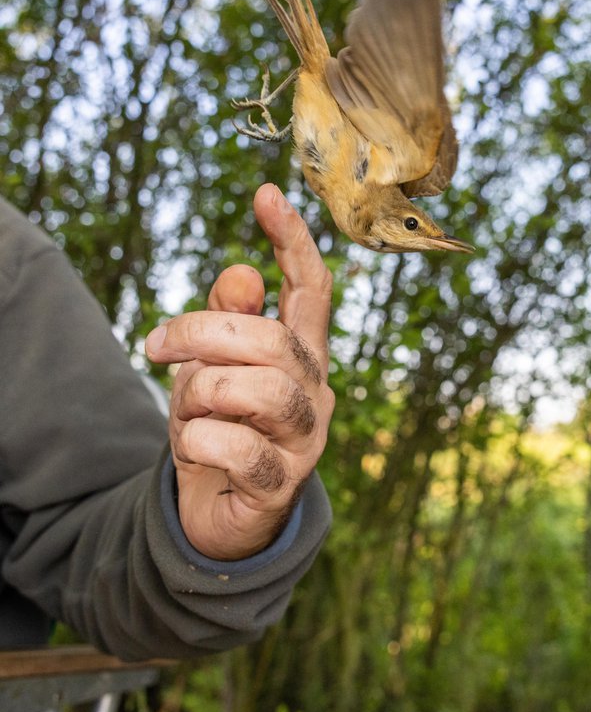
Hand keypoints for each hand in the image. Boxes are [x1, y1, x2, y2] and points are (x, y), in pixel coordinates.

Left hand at [145, 184, 333, 560]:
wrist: (222, 517)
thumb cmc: (221, 430)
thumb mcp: (214, 369)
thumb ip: (230, 322)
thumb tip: (243, 272)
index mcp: (302, 356)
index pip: (311, 291)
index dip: (292, 242)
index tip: (266, 193)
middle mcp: (315, 392)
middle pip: (271, 339)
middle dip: (202, 333)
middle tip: (155, 345)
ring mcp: (305, 441)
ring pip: (261, 390)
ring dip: (202, 392)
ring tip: (184, 409)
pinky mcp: (281, 484)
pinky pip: (237, 448)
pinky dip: (199, 441)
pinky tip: (192, 447)